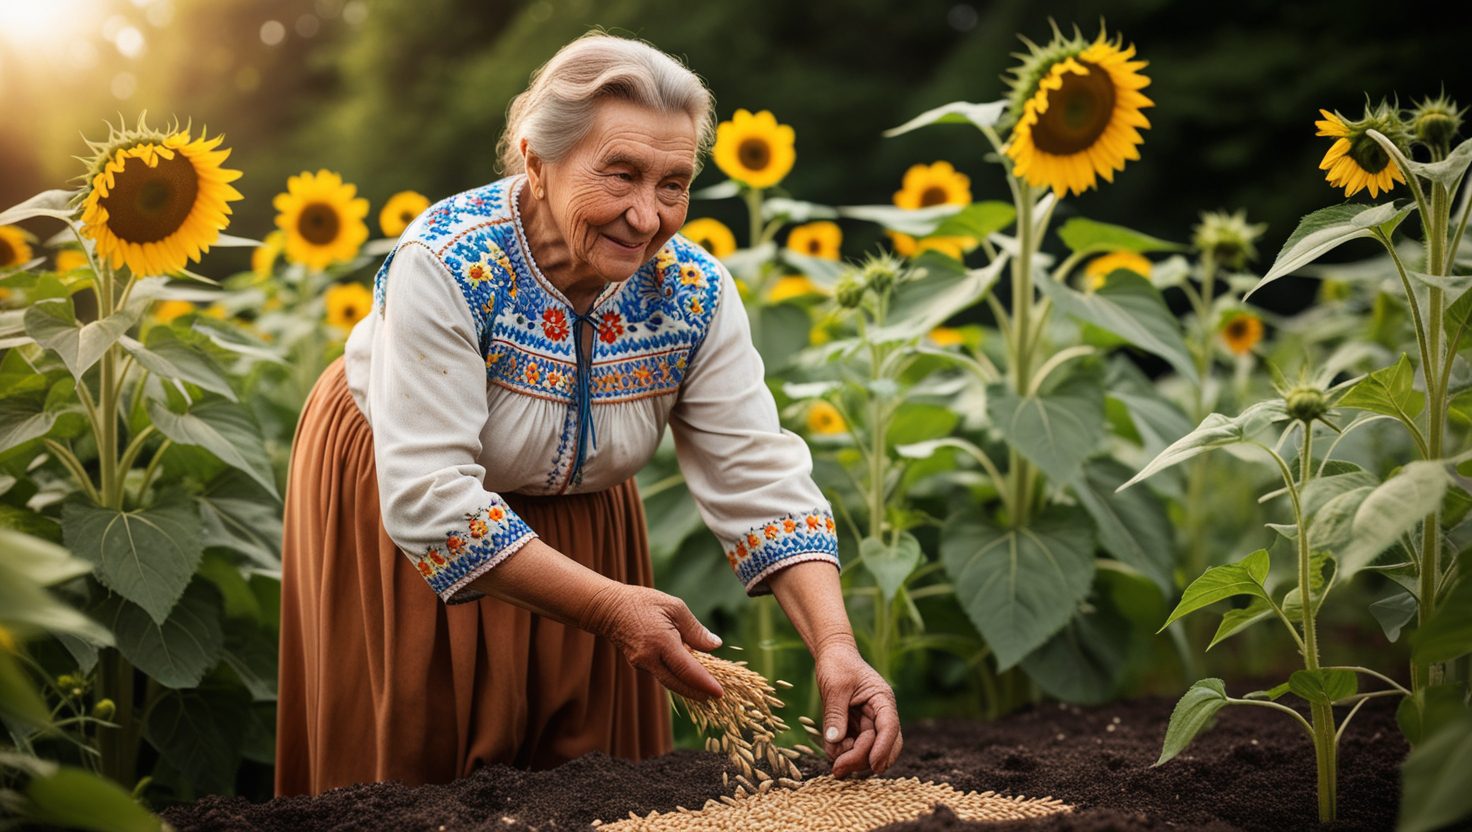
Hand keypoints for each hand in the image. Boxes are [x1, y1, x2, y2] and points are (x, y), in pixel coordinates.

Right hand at [578, 583, 724, 701]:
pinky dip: (675, 676)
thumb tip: (715, 646)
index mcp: (661, 642)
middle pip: (678, 684)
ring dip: (687, 687)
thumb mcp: (674, 607)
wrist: (609, 608)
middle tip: (715, 698)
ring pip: (669, 681)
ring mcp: (641, 664)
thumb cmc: (643, 602)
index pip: (687, 670)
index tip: (719, 693)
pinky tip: (687, 674)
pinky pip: (661, 673)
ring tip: (705, 690)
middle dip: (697, 693)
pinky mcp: (638, 664)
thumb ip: (695, 629)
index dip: (705, 683)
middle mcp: (649, 658)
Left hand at [815, 641, 901, 777]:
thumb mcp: (835, 687)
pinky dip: (844, 752)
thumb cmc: (837, 664)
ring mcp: (870, 722)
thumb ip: (836, 714)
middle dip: (864, 760)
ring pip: (869, 751)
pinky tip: (832, 748)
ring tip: (832, 755)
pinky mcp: (857, 728)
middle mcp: (880, 714)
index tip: (874, 766)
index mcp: (882, 700)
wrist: (832, 654)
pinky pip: (855, 748)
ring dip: (852, 758)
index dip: (883, 748)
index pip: (890, 727)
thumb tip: (836, 742)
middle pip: (883, 745)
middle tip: (839, 769)